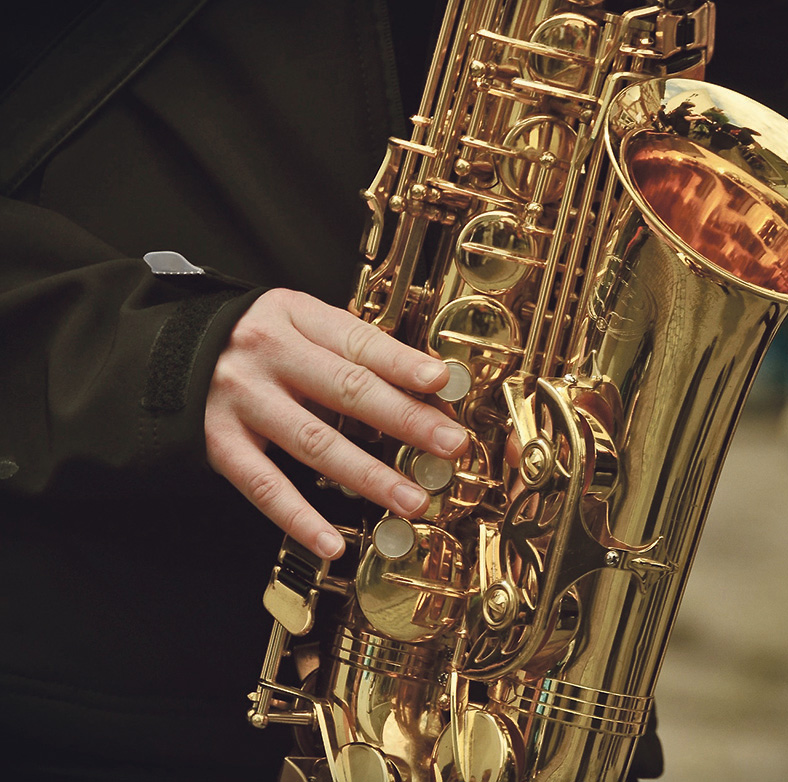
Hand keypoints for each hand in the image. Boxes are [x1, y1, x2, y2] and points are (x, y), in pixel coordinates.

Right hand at [204, 289, 467, 558]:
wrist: (156, 354)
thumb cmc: (249, 342)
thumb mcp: (296, 324)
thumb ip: (350, 351)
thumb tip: (425, 391)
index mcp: (294, 317)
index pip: (358, 340)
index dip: (402, 362)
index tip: (442, 381)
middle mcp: (267, 356)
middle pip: (347, 390)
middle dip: (405, 420)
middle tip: (449, 444)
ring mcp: (241, 402)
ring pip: (315, 443)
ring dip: (369, 476)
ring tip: (411, 499)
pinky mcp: (218, 444)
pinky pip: (265, 487)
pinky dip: (300, 518)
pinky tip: (333, 542)